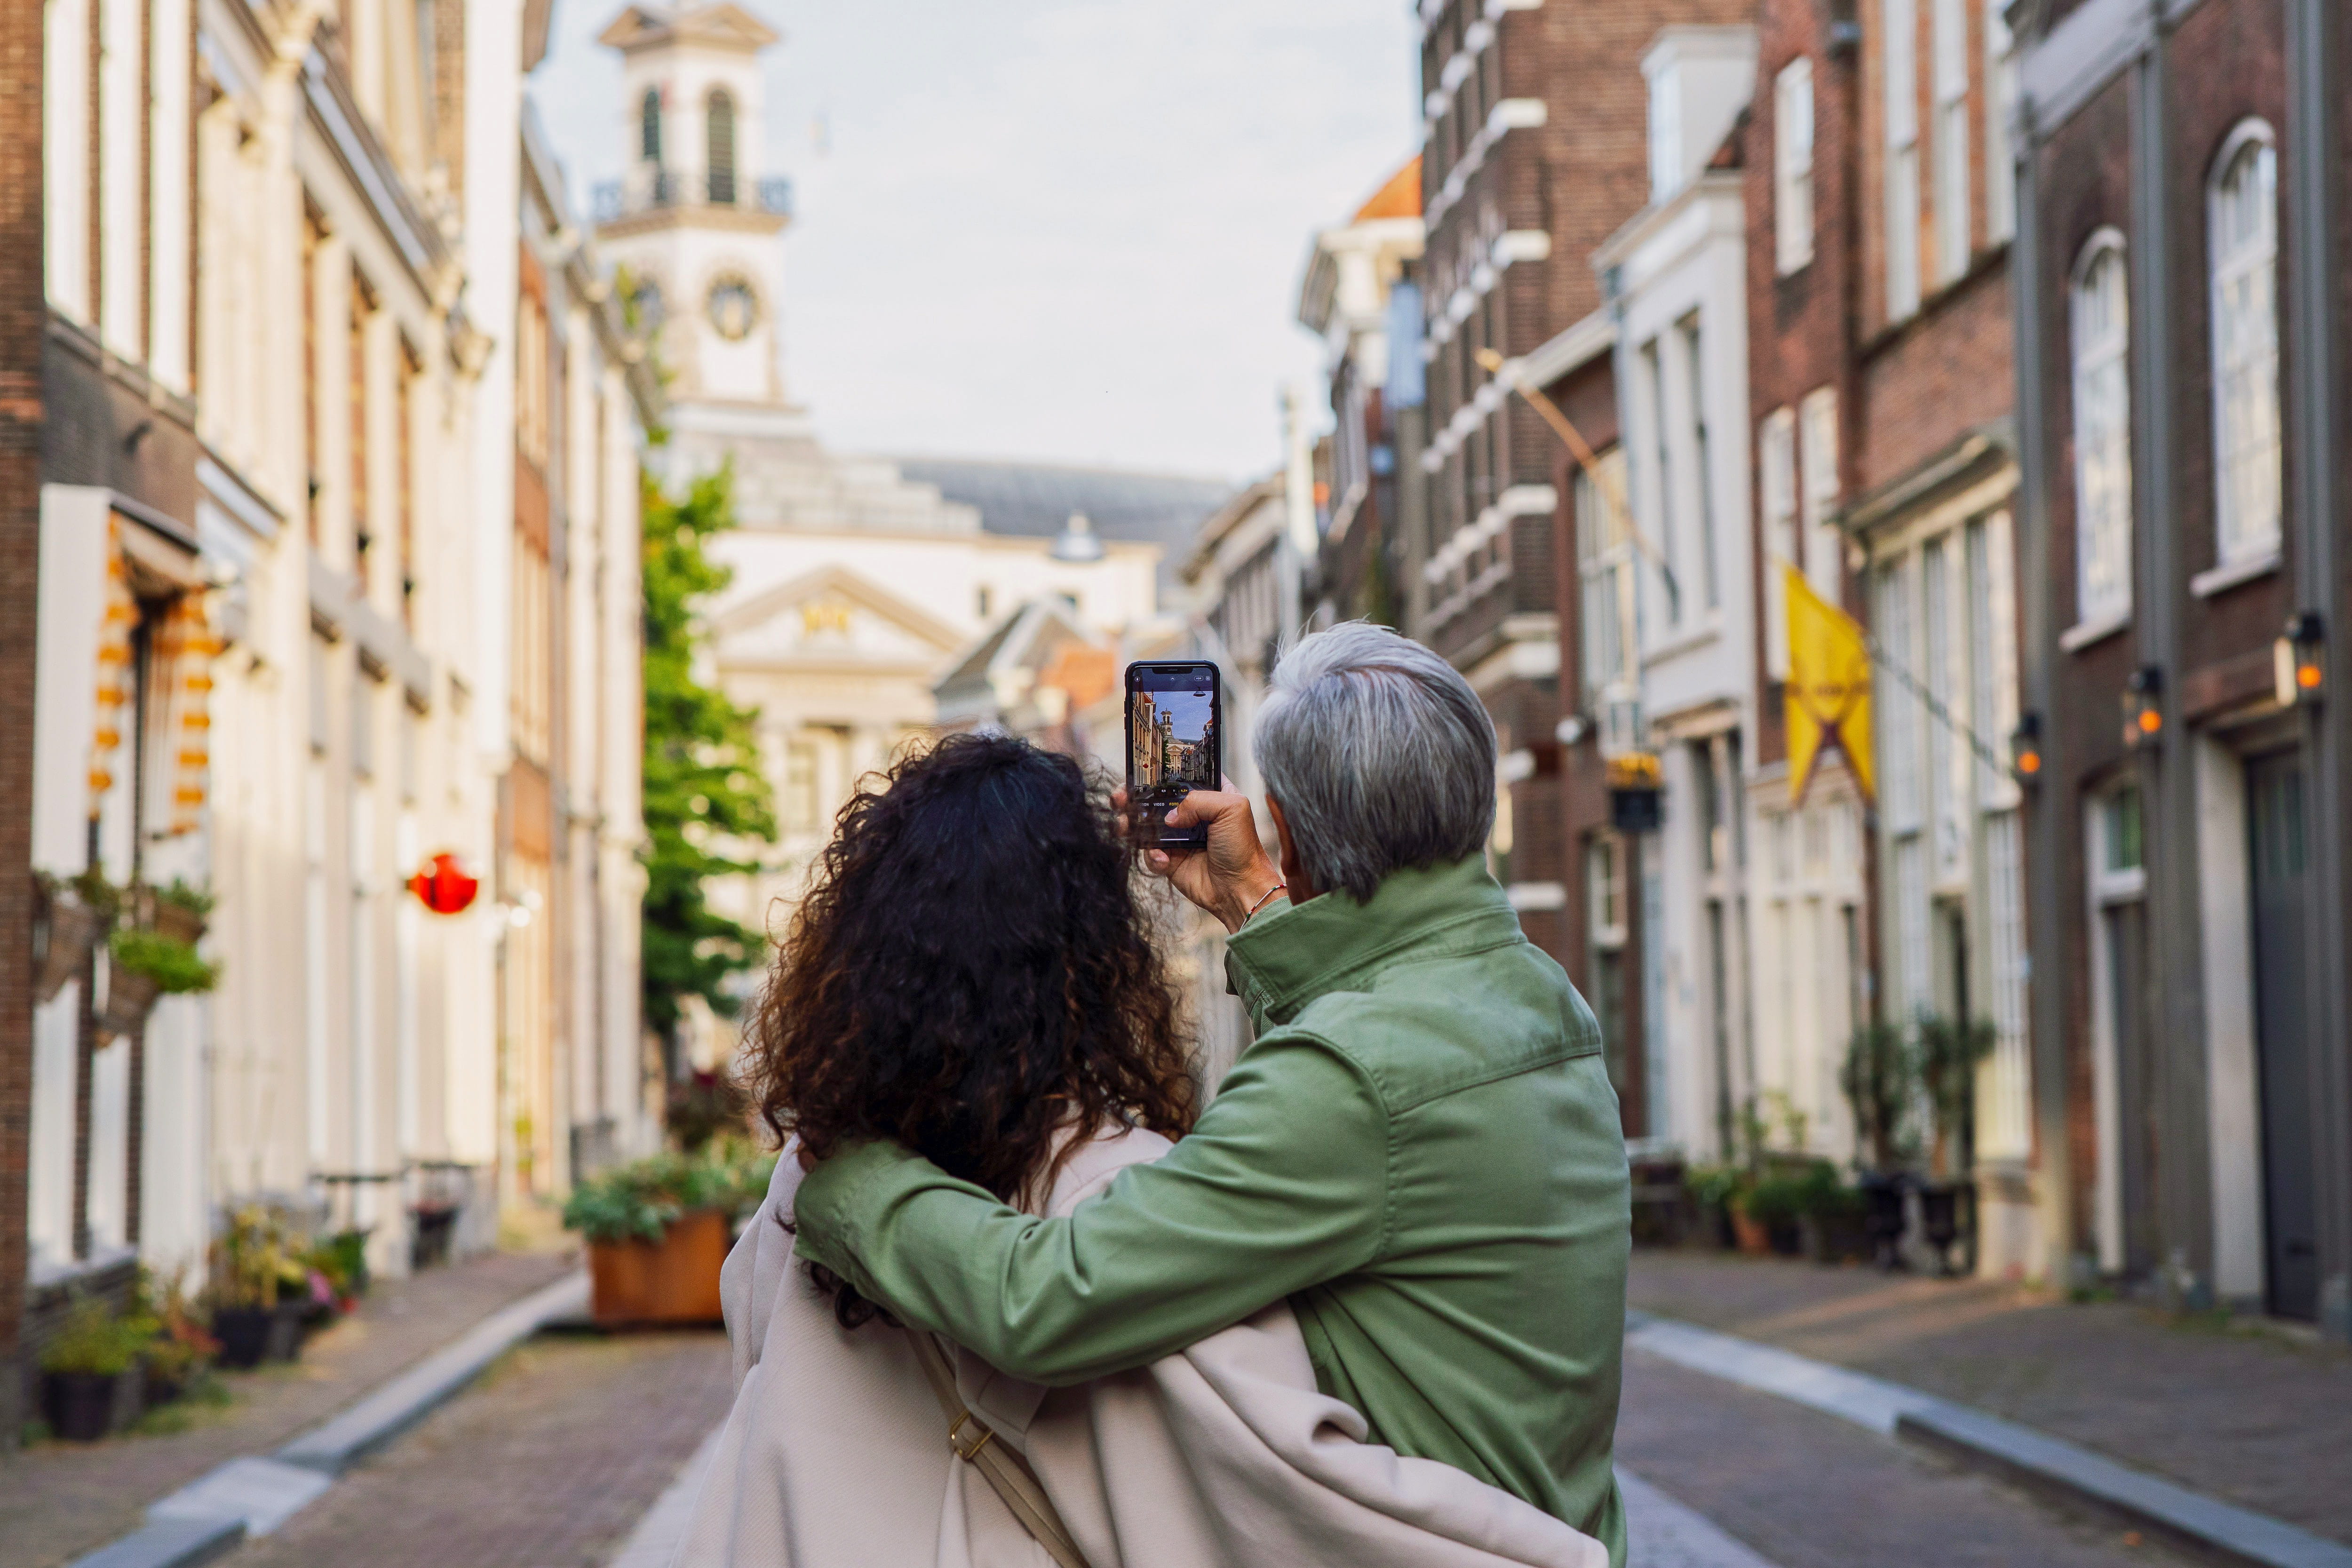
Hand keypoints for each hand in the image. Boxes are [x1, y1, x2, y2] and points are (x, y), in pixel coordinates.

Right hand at [1115, 786, 1283, 933]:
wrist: (1239, 889)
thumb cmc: (1243, 849)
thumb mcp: (1232, 809)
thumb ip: (1198, 800)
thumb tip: (1169, 816)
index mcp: (1210, 795)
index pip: (1180, 776)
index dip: (1160, 772)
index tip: (1142, 771)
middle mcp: (1192, 814)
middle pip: (1155, 799)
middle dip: (1135, 796)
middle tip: (1121, 797)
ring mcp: (1178, 837)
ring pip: (1145, 824)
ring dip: (1130, 822)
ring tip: (1123, 824)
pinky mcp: (1170, 859)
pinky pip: (1149, 852)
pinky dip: (1150, 855)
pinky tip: (1163, 859)